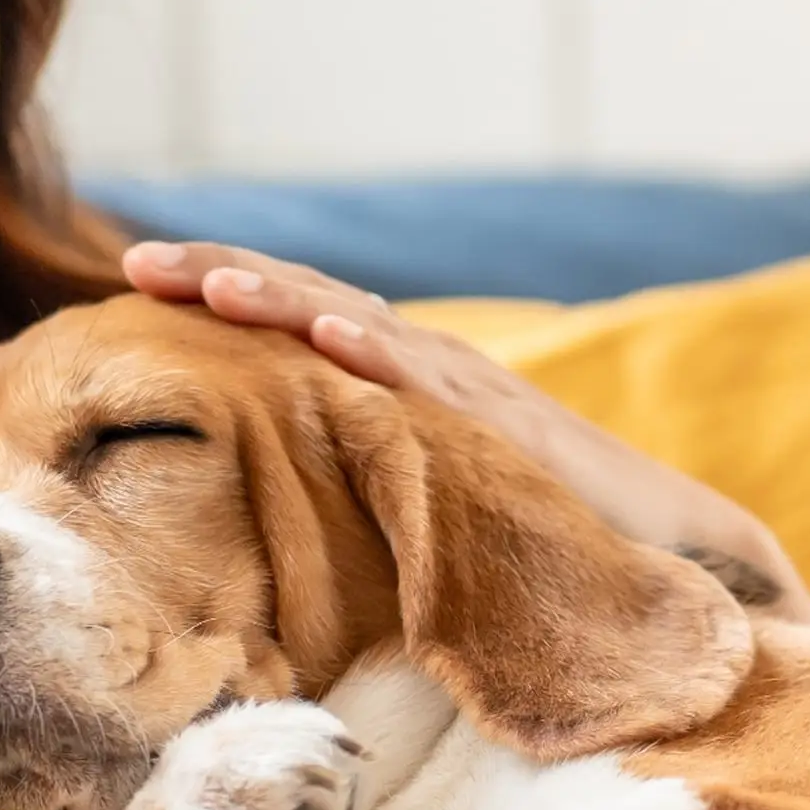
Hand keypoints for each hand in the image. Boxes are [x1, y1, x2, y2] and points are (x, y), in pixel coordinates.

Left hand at [124, 239, 809, 618]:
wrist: (673, 550)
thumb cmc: (544, 534)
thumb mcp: (427, 507)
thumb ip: (365, 492)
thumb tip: (270, 529)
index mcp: (399, 385)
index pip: (296, 326)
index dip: (221, 299)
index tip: (136, 285)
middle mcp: (428, 371)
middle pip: (312, 307)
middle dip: (226, 277)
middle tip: (138, 260)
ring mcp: (469, 395)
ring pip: (362, 330)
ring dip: (286, 302)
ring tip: (210, 282)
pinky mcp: (509, 431)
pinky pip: (434, 387)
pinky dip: (380, 355)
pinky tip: (329, 336)